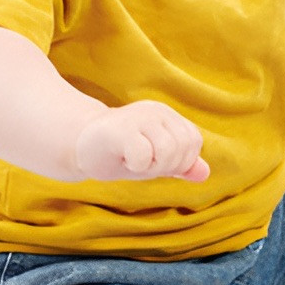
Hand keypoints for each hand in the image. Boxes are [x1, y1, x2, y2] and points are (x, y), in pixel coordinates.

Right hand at [74, 100, 209, 181]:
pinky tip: (122, 157)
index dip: (179, 161)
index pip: (193, 142)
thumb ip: (180, 165)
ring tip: (132, 158)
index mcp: (169, 116)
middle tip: (141, 160)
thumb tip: (205, 173)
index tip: (154, 159)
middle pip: (183, 148)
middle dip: (165, 165)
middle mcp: (157, 111)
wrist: (80, 146)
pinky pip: (143, 156)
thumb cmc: (121, 153)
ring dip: (150, 166)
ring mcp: (139, 116)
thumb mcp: (155, 160)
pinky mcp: (121, 128)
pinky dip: (135, 166)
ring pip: (167, 152)